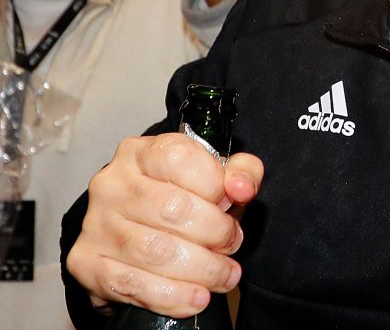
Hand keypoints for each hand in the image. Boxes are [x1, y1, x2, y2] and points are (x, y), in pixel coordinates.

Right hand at [65, 134, 263, 317]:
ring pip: (156, 251)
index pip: (180, 159)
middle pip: (173, 209)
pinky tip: (196, 298)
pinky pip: (132, 284)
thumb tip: (242, 187)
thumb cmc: (182, 198)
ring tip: (224, 275)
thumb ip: (241, 172)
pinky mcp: (85, 262)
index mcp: (141, 152)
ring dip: (201, 269)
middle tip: (231, 244)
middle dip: (215, 232)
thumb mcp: (217, 176)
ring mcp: (95, 223)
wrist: (136, 231)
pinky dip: (172, 296)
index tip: (232, 202)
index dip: (215, 184)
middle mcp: (111, 183)